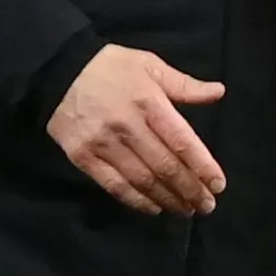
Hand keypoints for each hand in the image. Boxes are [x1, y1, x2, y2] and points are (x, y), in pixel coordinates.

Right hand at [47, 45, 226, 215]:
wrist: (57, 71)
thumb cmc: (110, 67)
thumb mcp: (149, 64)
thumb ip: (184, 84)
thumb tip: (218, 92)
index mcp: (148, 101)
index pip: (181, 140)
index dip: (202, 166)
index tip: (218, 185)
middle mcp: (128, 126)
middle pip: (165, 166)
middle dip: (190, 190)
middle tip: (206, 206)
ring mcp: (104, 144)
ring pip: (142, 180)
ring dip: (168, 199)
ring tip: (186, 210)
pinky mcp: (84, 158)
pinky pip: (115, 186)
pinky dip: (137, 201)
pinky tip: (154, 208)